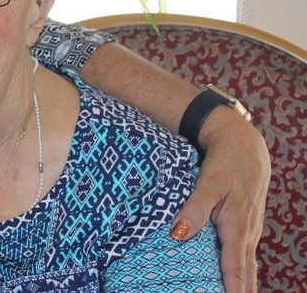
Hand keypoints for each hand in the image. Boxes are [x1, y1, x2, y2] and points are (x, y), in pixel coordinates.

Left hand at [171, 108, 269, 292]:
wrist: (244, 147)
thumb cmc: (226, 164)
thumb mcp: (209, 182)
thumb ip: (195, 208)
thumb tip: (178, 234)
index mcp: (238, 227)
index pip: (236, 269)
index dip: (234, 290)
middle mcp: (247, 234)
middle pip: (244, 274)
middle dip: (239, 291)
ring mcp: (248, 232)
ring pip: (244, 266)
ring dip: (238, 284)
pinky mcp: (244, 227)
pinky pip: (241, 256)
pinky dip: (237, 271)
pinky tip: (225, 280)